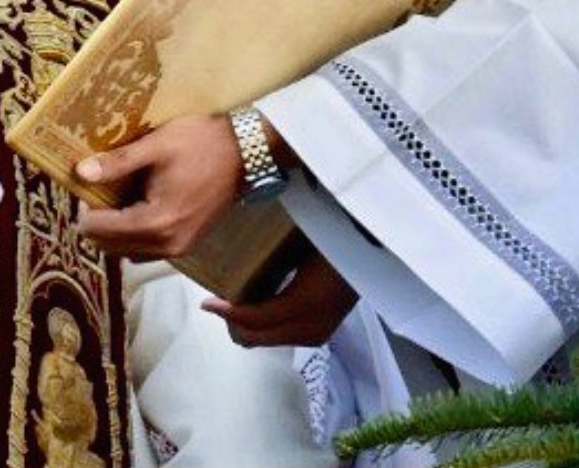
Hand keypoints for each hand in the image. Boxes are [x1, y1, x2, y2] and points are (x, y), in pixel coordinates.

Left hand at [75, 114, 243, 257]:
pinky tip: (132, 207)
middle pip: (111, 247)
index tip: (80, 189)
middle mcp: (167, 245)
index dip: (84, 211)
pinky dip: (132, 235)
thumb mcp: (155, 146)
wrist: (246, 152)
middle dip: (95, 224)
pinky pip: (147, 249)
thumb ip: (117, 162)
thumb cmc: (201, 143)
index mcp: (157, 222)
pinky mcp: (187, 243)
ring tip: (109, 199)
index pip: (102, 231)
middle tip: (91, 193)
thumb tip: (81, 172)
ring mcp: (179, 248)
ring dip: (112, 232)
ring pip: (128, 252)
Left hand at [202, 248, 357, 346]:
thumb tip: (233, 252)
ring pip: (266, 340)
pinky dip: (262, 325)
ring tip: (232, 299)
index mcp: (304, 304)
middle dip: (232, 323)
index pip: (256, 319)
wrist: (373, 251)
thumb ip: (269, 254)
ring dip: (246, 325)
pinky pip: (280, 336)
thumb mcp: (298, 244)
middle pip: (257, 338)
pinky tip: (256, 302)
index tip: (206, 302)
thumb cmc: (333, 238)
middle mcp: (310, 327)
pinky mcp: (320, 333)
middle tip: (216, 301)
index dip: (227, 312)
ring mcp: (316, 334)